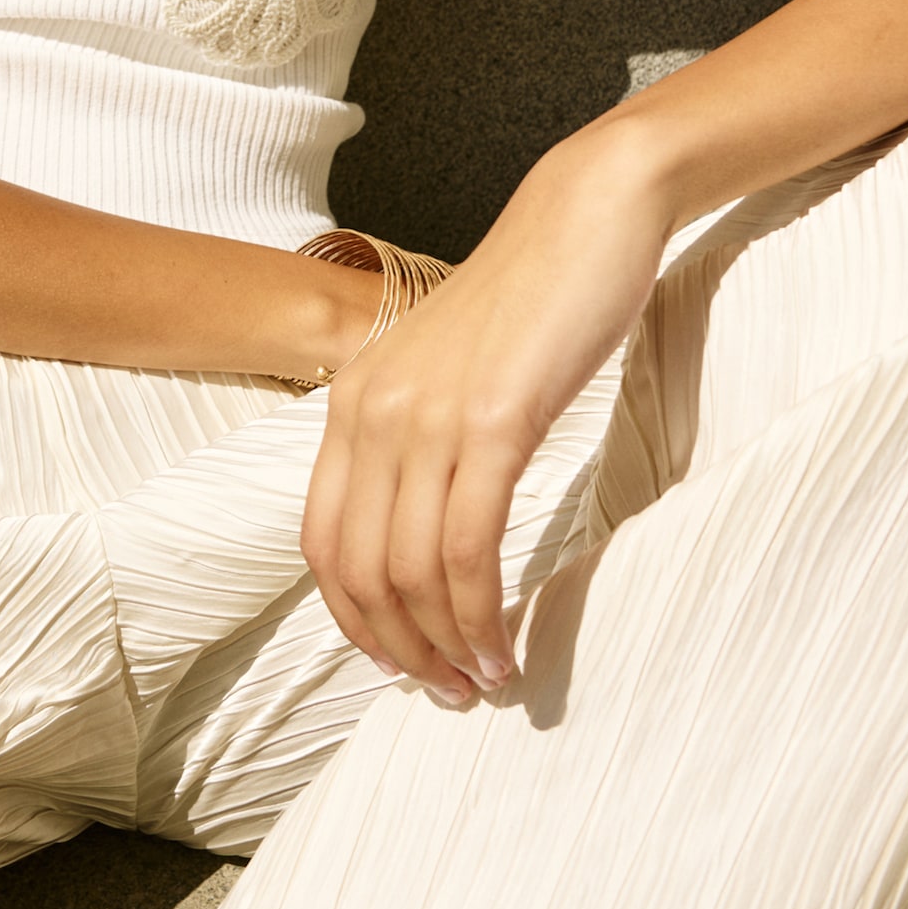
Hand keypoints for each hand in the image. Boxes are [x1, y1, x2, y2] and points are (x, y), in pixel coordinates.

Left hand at [301, 134, 677, 699]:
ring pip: (414, 569)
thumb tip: (425, 538)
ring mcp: (429, 414)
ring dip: (449, 644)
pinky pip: (470, 544)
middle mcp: (374, 410)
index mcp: (353, 401)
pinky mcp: (495, 420)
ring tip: (488, 680)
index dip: (354, 621)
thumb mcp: (448, 371)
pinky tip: (508, 642)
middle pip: (361, 570)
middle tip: (452, 691)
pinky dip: (483, 610)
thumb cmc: (530, 301)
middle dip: (403, 649)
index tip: (399, 663)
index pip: (322, 542)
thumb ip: (421, 440)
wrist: (585, 216)